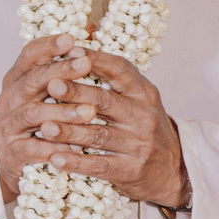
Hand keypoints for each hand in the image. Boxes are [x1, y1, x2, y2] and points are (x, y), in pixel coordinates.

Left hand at [0, 35, 187, 205]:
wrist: (173, 168)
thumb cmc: (142, 125)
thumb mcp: (136, 98)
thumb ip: (111, 78)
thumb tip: (73, 48)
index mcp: (143, 93)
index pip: (119, 70)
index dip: (95, 59)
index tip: (69, 50)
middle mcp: (142, 116)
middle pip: (105, 101)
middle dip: (76, 92)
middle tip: (50, 84)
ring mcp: (138, 144)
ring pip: (98, 135)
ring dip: (69, 131)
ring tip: (45, 127)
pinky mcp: (130, 169)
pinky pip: (99, 166)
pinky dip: (76, 163)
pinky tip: (55, 159)